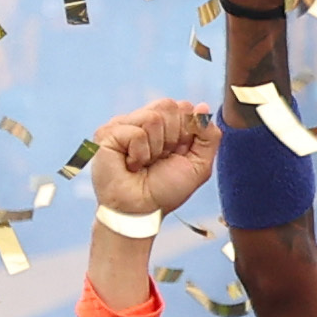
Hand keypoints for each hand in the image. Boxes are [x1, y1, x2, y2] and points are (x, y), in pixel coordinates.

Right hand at [96, 95, 219, 218]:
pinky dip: (139, 154)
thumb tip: (202, 107)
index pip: (184, 107)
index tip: (178, 154)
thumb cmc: (165, 191)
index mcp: (165, 125)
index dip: (187, 132)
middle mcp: (143, 121)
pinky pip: (136, 132)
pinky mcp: (108, 133)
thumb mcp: (198, 165)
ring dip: (156, 148)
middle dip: (173, 138)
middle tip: (160, 159)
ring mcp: (124, 124)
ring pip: (153, 117)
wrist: (141, 211)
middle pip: (169, 106)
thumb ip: (208, 136)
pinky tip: (131, 165)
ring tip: (145, 163)